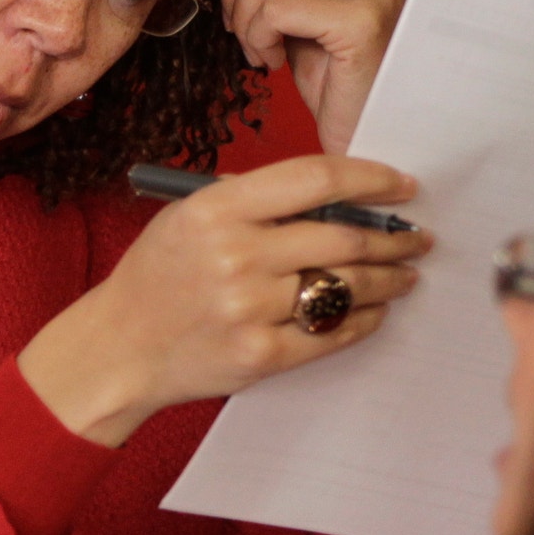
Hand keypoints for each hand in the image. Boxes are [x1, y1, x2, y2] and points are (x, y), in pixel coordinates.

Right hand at [18, 154, 430, 445]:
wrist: (117, 349)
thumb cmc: (157, 278)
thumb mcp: (188, 218)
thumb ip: (253, 201)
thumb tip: (338, 197)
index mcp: (216, 209)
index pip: (316, 179)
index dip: (371, 179)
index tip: (403, 187)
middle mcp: (235, 256)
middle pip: (344, 238)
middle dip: (393, 238)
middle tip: (416, 238)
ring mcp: (249, 309)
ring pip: (347, 287)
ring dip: (389, 280)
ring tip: (404, 275)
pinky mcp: (261, 355)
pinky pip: (332, 333)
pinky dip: (363, 320)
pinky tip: (373, 311)